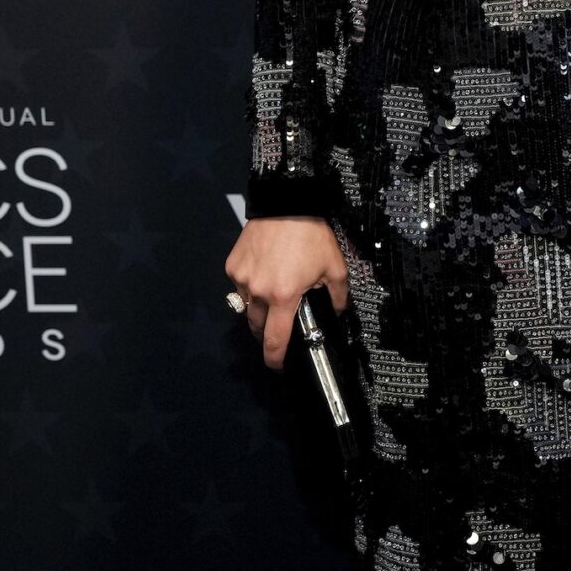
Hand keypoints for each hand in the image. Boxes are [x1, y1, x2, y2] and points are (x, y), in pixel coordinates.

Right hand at [225, 217, 347, 369]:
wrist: (286, 204)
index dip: (275, 359)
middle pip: (257, 327)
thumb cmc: (311, 234)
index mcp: (284, 296)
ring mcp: (242, 278)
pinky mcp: (232, 265)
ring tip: (273, 296)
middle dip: (267, 333)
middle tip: (279, 326)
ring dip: (258, 309)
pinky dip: (250, 286)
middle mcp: (259, 291)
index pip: (275, 340)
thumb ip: (338, 296)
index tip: (277, 366)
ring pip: (247, 307)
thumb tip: (337, 312)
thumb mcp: (335, 267)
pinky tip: (264, 273)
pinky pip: (240, 286)